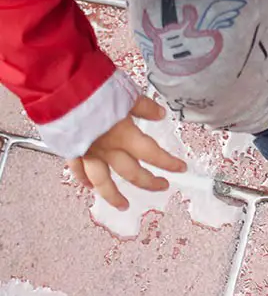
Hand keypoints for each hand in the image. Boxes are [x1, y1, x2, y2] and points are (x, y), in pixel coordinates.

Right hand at [66, 96, 186, 209]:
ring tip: (123, 205)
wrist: (60, 92)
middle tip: (162, 186)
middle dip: (149, 182)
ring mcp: (88, 152)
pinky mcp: (70, 151)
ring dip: (114, 196)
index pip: (153, 155)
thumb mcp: (127, 94)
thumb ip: (144, 107)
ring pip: (103, 181)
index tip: (180, 168)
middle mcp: (108, 149)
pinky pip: (78, 171)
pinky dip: (84, 181)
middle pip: (132, 173)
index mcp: (125, 136)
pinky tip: (89, 186)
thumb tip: (160, 114)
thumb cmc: (93, 90)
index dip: (168, 163)